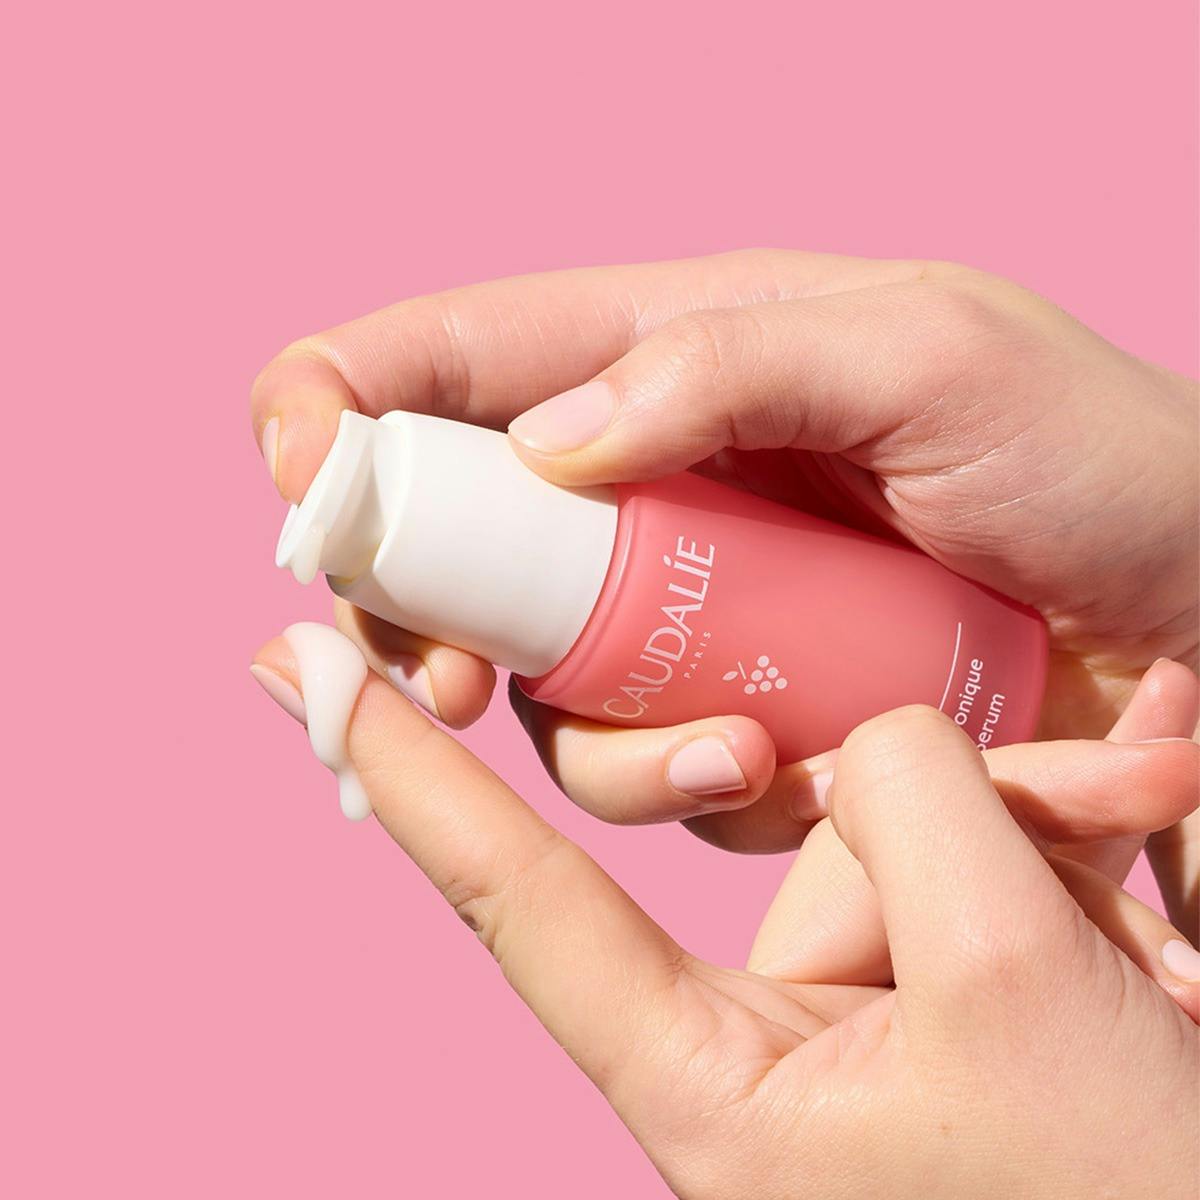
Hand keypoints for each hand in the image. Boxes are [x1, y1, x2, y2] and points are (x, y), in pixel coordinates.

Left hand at [249, 629, 1199, 1198]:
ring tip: (1166, 859)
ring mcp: (859, 993)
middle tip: (1113, 824)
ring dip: (1042, 827)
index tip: (299, 667)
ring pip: (898, 823)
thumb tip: (871, 731)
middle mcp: (764, 1030)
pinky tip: (1161, 874)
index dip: (407, 772)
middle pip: (789, 827)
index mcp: (715, 1081)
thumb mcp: (1015, 984)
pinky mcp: (935, 971)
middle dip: (950, 801)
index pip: (518, 894)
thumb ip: (908, 806)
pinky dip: (1065, 849)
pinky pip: (970, 859)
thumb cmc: (1124, 1191)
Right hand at [250, 251, 1197, 877]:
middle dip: (413, 612)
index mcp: (668, 348)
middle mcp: (648, 477)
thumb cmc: (1094, 452)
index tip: (302, 482)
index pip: (445, 356)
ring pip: (536, 678)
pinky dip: (677, 783)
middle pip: (447, 536)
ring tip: (722, 757)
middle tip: (437, 681)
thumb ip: (724, 363)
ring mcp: (683, 598)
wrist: (1195, 603)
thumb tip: (541, 444)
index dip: (340, 404)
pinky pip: (639, 754)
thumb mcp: (927, 352)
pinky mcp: (729, 695)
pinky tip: (775, 778)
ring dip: (588, 737)